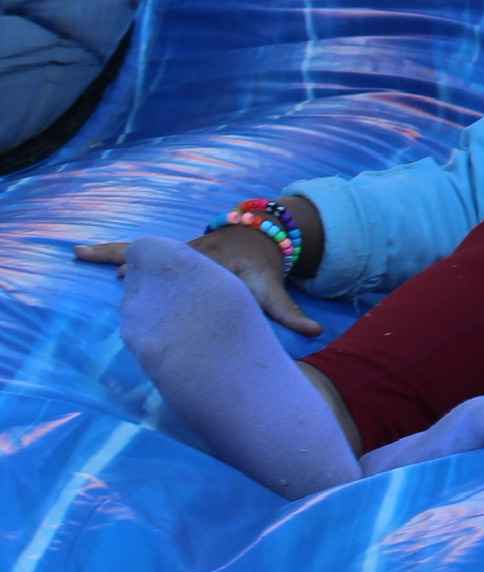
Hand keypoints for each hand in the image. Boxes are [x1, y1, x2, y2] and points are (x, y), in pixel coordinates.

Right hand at [76, 225, 322, 335]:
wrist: (261, 238)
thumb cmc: (262, 270)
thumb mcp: (274, 291)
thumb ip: (290, 313)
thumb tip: (316, 333)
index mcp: (213, 265)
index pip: (191, 273)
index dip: (175, 279)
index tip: (156, 281)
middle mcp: (192, 254)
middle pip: (160, 256)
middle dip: (135, 260)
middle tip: (106, 267)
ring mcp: (177, 251)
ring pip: (140, 250)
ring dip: (112, 253)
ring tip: (79, 252)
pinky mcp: (167, 252)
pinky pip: (136, 250)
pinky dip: (112, 252)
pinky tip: (82, 252)